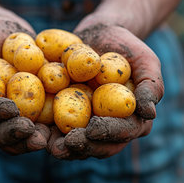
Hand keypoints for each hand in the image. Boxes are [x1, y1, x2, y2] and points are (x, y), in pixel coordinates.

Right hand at [0, 14, 49, 154]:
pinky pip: (33, 133)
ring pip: (12, 142)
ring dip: (27, 142)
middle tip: (29, 129)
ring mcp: (5, 123)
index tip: (10, 107)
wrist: (5, 33)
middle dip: (10, 134)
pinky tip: (56, 133)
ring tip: (43, 139)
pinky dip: (44, 135)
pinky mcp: (26, 119)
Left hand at [47, 14, 163, 159]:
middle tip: (66, 143)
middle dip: (82, 147)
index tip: (93, 129)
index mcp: (131, 119)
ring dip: (61, 147)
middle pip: (98, 145)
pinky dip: (44, 132)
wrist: (98, 35)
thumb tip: (149, 113)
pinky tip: (33, 130)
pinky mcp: (64, 117)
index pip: (123, 132)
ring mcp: (86, 125)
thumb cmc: (126, 46)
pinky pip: (54, 129)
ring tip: (48, 145)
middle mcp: (109, 127)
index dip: (108, 133)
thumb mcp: (145, 60)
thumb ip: (151, 85)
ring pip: (75, 144)